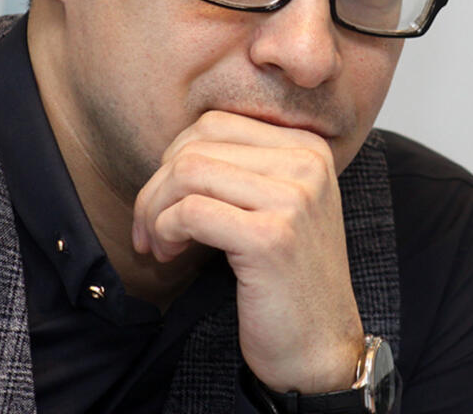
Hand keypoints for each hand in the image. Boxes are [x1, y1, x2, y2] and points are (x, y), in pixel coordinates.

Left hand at [132, 110, 363, 392]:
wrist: (321, 349)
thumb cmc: (287, 282)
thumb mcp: (275, 208)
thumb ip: (241, 169)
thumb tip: (172, 151)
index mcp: (308, 149)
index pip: (214, 124)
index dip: (173, 159)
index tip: (163, 202)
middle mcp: (307, 164)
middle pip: (196, 145)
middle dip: (156, 186)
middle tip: (150, 229)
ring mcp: (293, 198)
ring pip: (187, 172)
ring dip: (156, 211)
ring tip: (159, 245)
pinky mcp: (271, 237)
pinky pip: (190, 212)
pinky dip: (165, 231)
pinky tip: (170, 255)